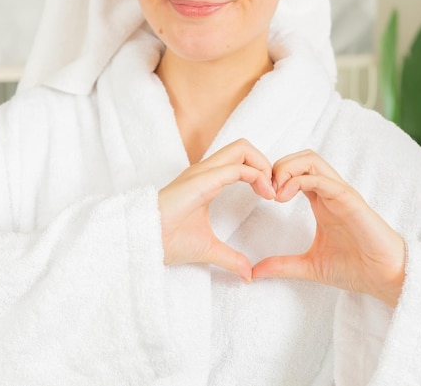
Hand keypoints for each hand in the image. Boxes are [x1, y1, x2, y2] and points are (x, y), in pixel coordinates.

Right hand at [159, 139, 275, 281]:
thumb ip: (230, 258)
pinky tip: (265, 194)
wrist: (145, 242)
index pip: (240, 161)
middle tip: (275, 190)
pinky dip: (257, 176)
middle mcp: (204, 171)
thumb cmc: (166, 241)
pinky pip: (236, 168)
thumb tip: (247, 274)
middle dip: (265, 163)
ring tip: (271, 190)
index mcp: (206, 181)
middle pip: (243, 147)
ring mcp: (202, 173)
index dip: (260, 173)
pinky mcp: (201, 181)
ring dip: (263, 165)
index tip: (271, 197)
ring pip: (241, 149)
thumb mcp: (208, 249)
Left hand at [252, 150, 405, 306]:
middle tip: (264, 191)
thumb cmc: (356, 268)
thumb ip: (282, 265)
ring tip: (274, 193)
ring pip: (311, 160)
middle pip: (302, 158)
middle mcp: (330, 192)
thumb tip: (255, 272)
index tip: (261, 197)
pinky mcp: (350, 200)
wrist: (386, 279)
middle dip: (277, 167)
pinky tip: (284, 198)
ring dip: (286, 169)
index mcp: (321, 201)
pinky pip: (322, 179)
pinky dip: (299, 181)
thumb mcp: (309, 266)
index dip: (274, 177)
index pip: (296, 171)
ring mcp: (340, 194)